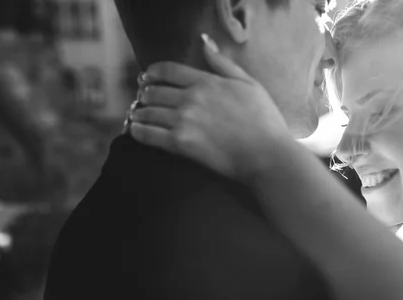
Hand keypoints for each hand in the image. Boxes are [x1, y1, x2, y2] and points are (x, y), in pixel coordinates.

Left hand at [129, 34, 290, 183]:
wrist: (266, 154)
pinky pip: (148, 134)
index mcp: (206, 81)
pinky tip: (135, 131)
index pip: (168, 70)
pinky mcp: (180, 144)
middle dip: (145, 94)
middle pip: (154, 91)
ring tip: (138, 116)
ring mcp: (183, 121)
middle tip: (143, 100)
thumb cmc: (264, 120)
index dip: (152, 73)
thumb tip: (204, 42)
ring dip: (139, 113)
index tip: (146, 77)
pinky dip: (138, 131)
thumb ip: (223, 63)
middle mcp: (190, 98)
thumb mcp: (249, 83)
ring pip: (148, 112)